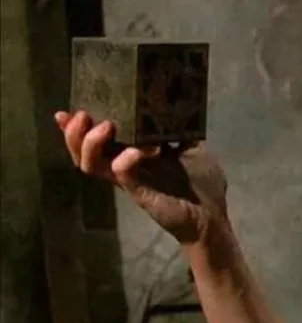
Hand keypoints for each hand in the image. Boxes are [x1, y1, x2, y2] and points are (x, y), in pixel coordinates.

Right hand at [56, 110, 229, 244]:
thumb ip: (181, 130)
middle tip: (83, 115)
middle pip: (84, 152)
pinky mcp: (141, 193)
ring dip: (91, 143)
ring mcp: (131, 180)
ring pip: (91, 165)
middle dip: (75, 132)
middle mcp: (125, 167)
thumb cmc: (201, 184)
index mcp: (133, 155)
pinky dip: (125, 160)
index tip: (68, 112)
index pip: (98, 141)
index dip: (78, 128)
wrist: (213, 216)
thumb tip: (176, 106)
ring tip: (106, 127)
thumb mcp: (193, 149)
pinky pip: (122, 175)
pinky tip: (139, 151)